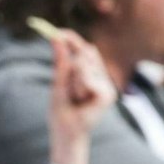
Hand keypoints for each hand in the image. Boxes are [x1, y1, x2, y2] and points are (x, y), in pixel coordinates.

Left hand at [46, 29, 115, 163]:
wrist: (66, 131)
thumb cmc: (62, 109)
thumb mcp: (58, 81)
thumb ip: (60, 60)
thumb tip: (56, 36)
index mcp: (89, 71)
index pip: (83, 48)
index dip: (71, 38)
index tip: (57, 32)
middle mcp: (100, 75)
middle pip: (84, 53)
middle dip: (70, 66)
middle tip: (68, 87)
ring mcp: (106, 84)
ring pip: (84, 66)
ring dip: (73, 80)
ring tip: (74, 97)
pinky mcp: (108, 94)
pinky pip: (88, 78)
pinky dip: (79, 87)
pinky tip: (80, 100)